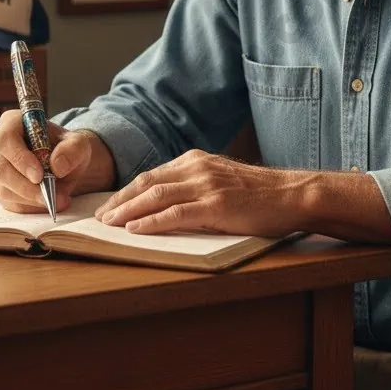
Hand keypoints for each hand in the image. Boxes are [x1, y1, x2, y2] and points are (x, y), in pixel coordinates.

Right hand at [0, 111, 96, 213]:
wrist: (64, 163)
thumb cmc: (66, 148)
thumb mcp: (78, 144)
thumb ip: (73, 149)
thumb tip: (57, 166)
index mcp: (12, 122)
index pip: (5, 139)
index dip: (19, 158)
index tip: (39, 175)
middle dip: (25, 186)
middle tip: (49, 196)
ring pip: (2, 188)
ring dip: (30, 199)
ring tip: (57, 201)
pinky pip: (7, 202)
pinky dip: (29, 207)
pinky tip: (47, 204)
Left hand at [93, 150, 303, 235]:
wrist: (292, 194)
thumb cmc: (259, 194)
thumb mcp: (222, 180)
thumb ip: (196, 185)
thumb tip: (167, 203)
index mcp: (196, 160)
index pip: (151, 175)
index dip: (126, 192)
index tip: (109, 206)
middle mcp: (197, 168)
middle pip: (146, 183)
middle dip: (119, 201)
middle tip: (99, 217)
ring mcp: (206, 185)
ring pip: (155, 196)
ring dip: (127, 211)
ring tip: (109, 224)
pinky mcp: (216, 206)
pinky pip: (176, 213)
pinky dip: (152, 222)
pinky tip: (136, 229)